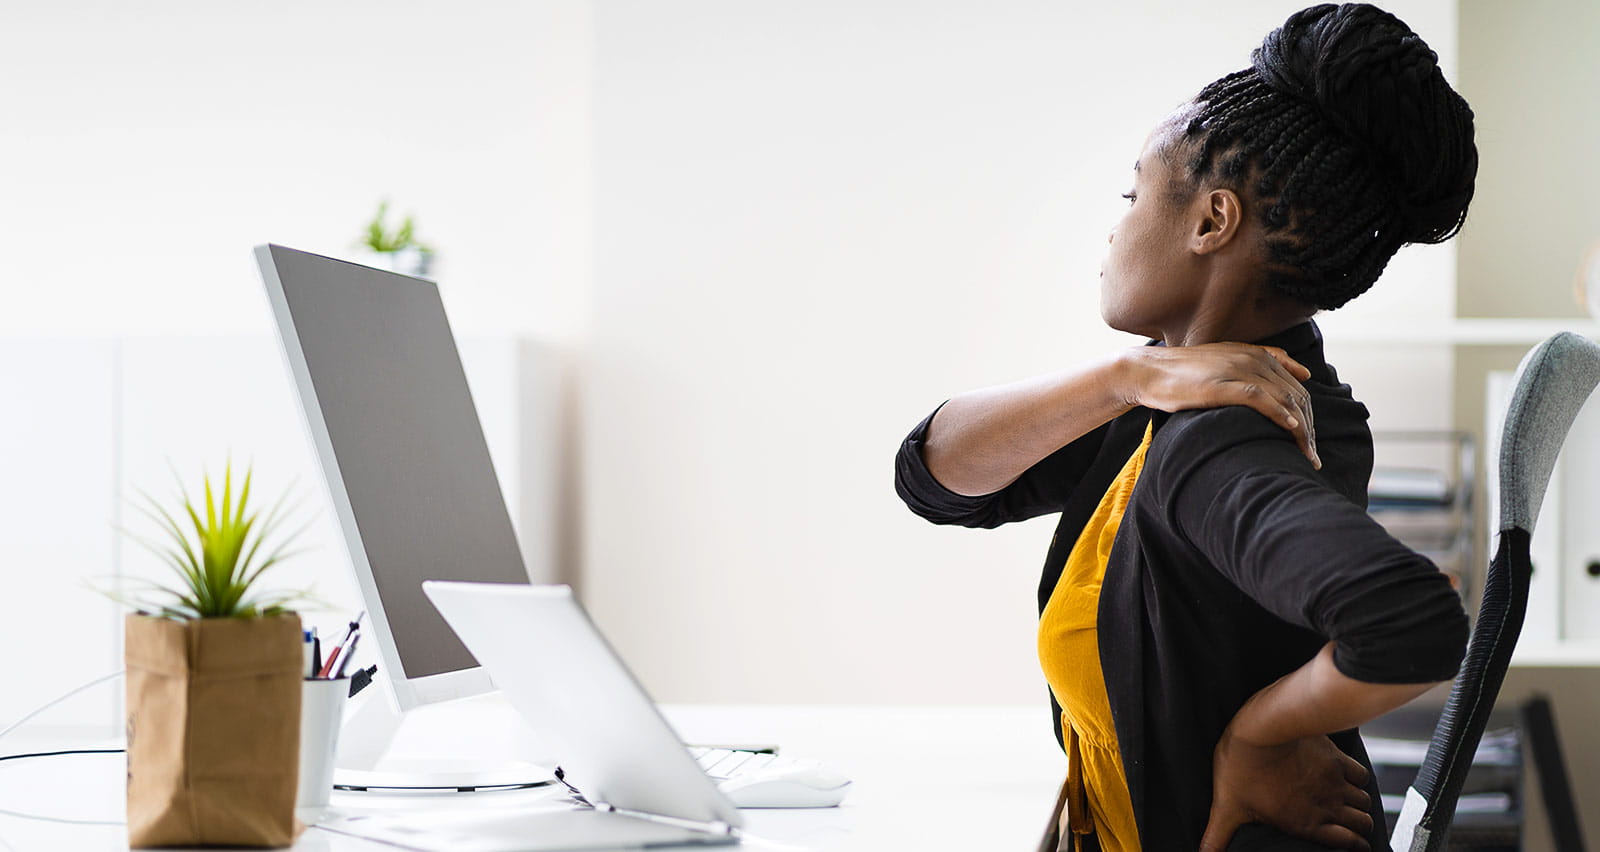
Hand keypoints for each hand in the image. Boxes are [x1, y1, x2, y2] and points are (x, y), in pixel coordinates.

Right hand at [1119, 343, 1319, 468]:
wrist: (1148, 370)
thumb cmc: (1184, 373)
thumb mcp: (1226, 361)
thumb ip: (1263, 361)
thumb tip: (1303, 371)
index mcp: (1256, 354)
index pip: (1297, 387)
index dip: (1309, 415)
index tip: (1309, 442)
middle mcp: (1252, 359)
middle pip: (1296, 395)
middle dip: (1310, 428)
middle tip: (1313, 456)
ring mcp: (1238, 370)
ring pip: (1285, 399)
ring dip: (1301, 430)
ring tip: (1306, 455)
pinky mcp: (1223, 384)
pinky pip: (1261, 399)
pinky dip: (1280, 415)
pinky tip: (1290, 430)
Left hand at [1199, 727, 1374, 851]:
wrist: (1262, 728)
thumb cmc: (1242, 767)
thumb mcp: (1227, 807)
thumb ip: (1218, 836)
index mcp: (1305, 823)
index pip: (1348, 843)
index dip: (1356, 847)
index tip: (1356, 846)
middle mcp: (1327, 805)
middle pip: (1362, 823)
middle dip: (1361, 828)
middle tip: (1354, 828)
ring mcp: (1334, 781)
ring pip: (1363, 801)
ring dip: (1359, 806)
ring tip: (1350, 806)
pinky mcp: (1336, 758)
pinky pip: (1361, 775)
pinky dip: (1359, 781)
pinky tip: (1349, 779)